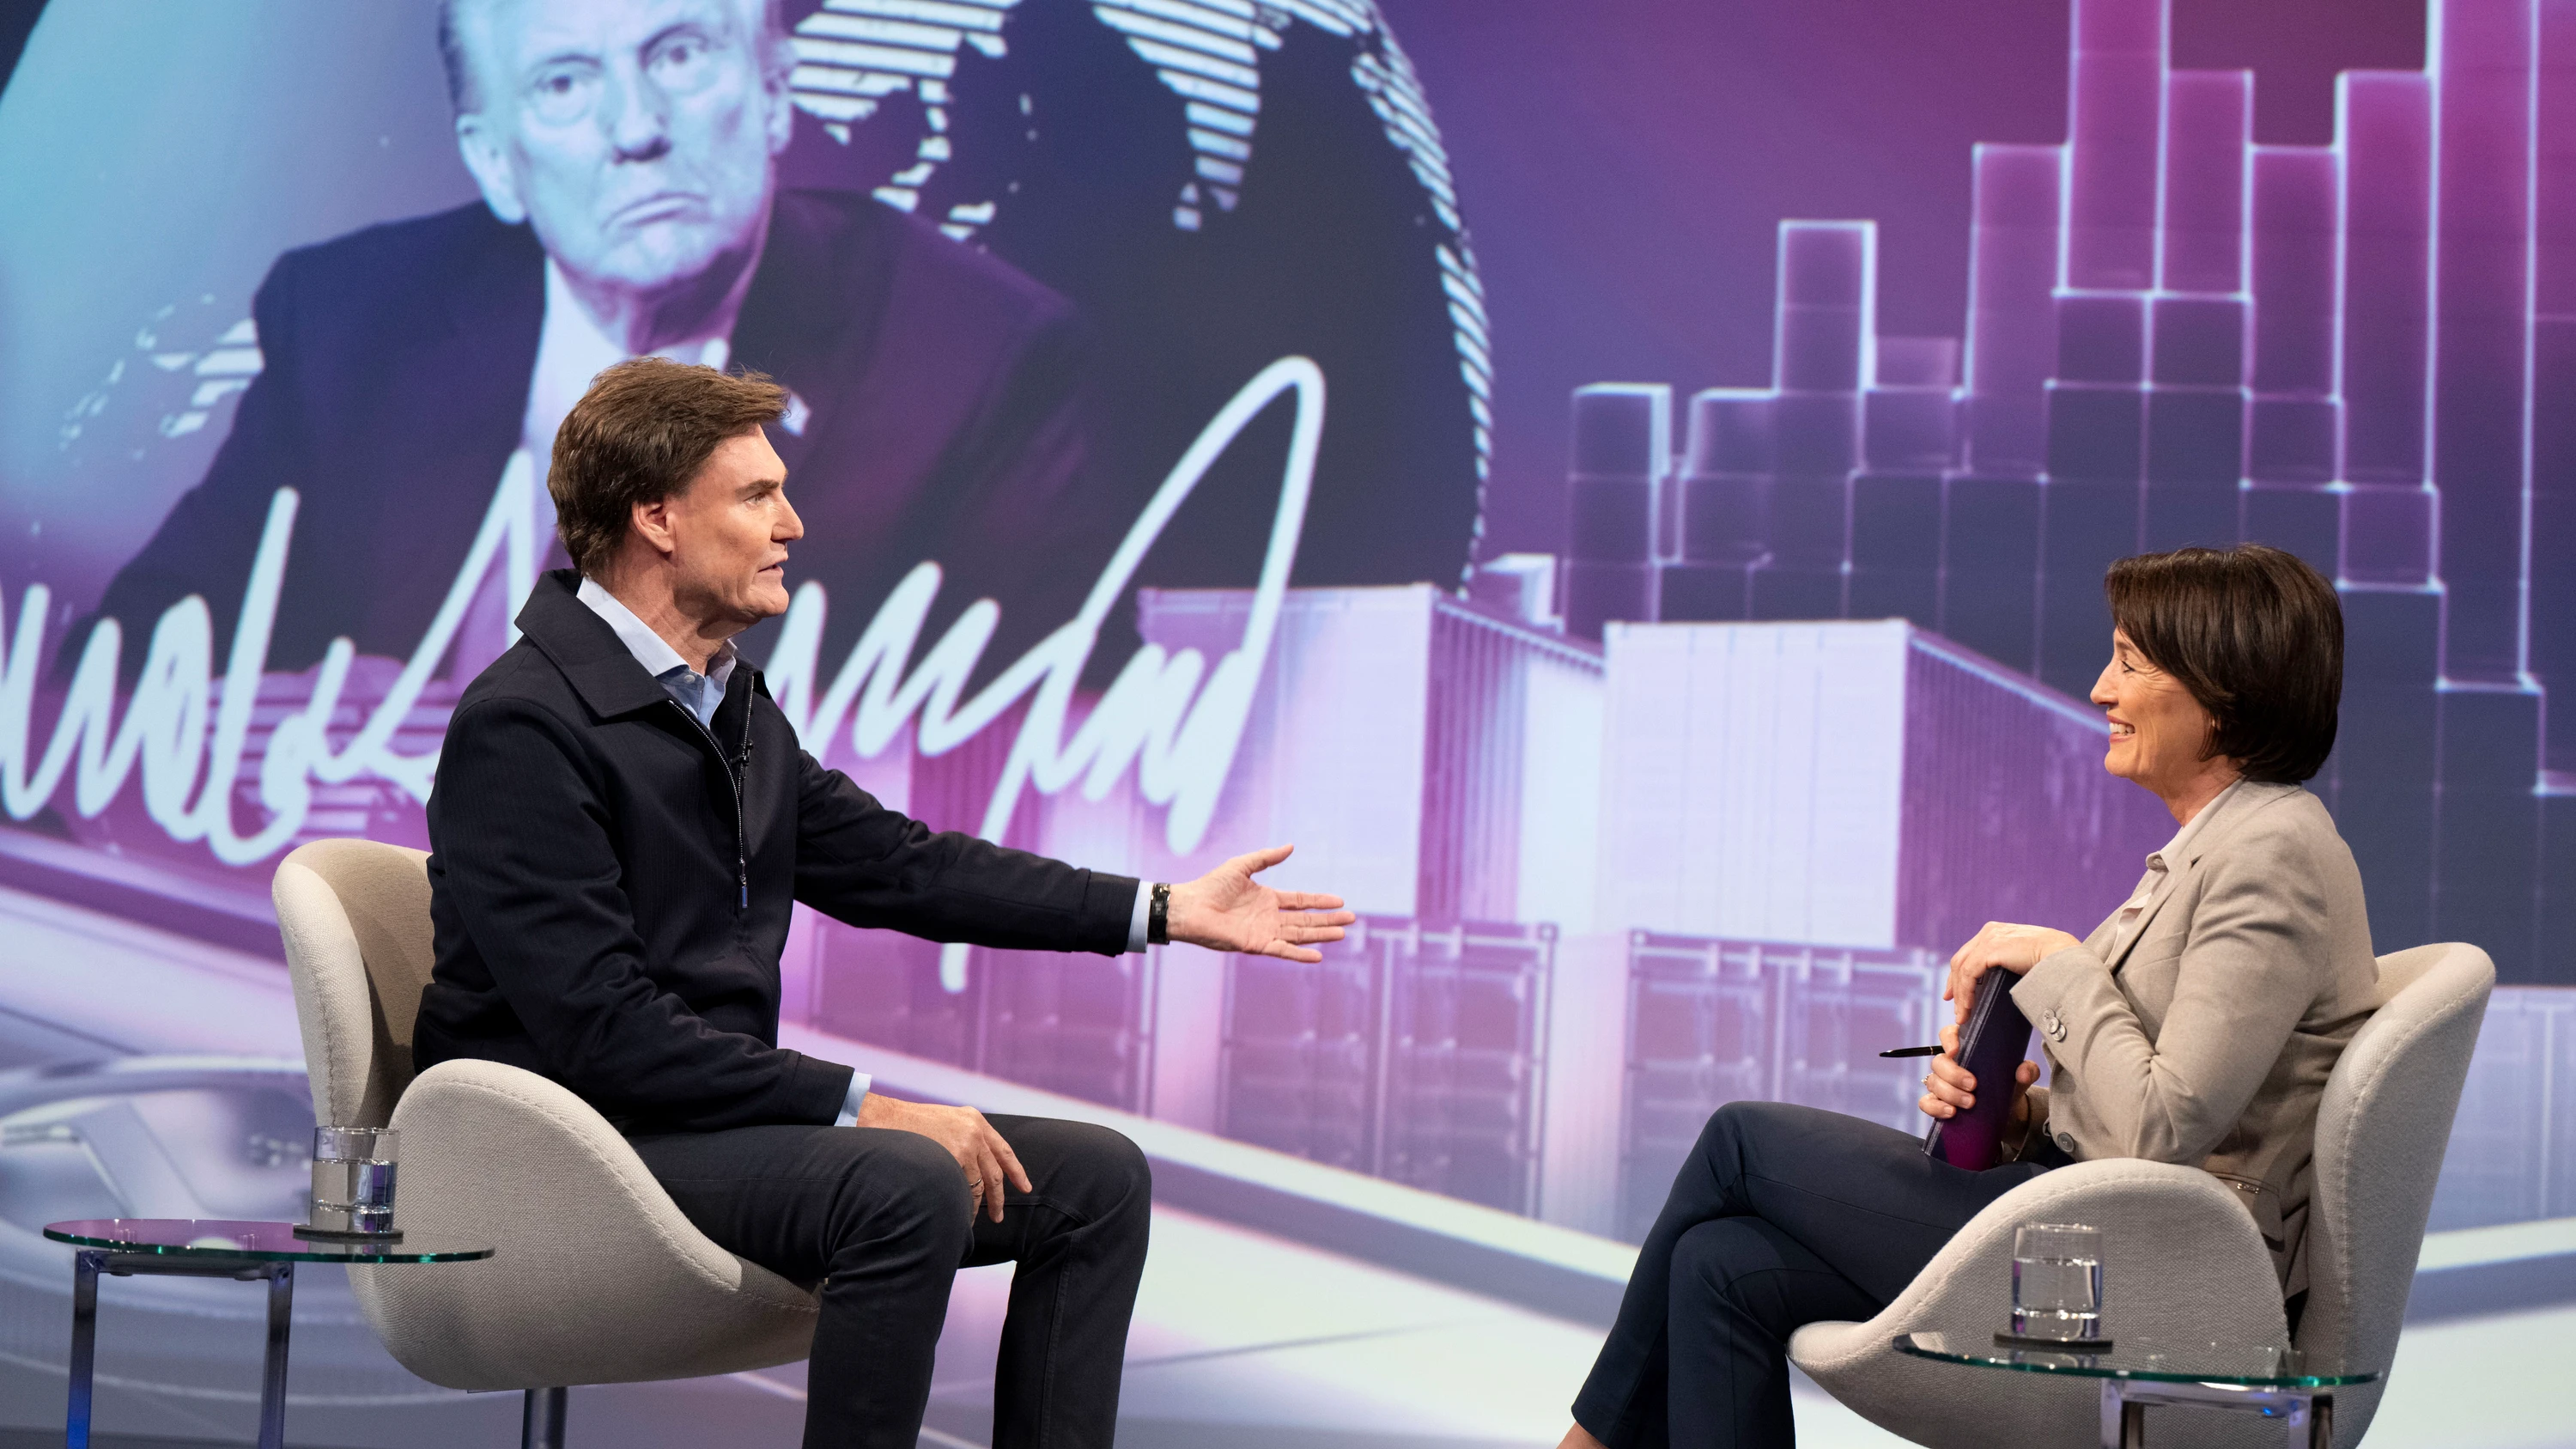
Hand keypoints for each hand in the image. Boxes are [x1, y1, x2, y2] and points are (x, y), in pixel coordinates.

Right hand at [853, 1094, 1031, 1221]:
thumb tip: (973, 1163)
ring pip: (980, 1185)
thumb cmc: (908, 1124)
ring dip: (978, 1206)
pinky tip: (960, 1213)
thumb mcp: (945, 1121)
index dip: (1016, 1170)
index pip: (1003, 1149)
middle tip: (998, 1216)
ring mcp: (967, 1144)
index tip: (1026, 1186)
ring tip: (974, 1221)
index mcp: (975, 1120)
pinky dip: (964, 1204)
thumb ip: (963, 1136)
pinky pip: (964, 1188)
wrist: (885, 1118)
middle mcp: (976, 1131)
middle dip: (998, 1197)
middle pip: (996, 1172)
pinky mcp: (955, 1157)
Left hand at [1165, 844, 1356, 962]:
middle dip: (1328, 919)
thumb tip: (1290, 846)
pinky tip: (1318, 955)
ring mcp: (1265, 932)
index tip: (1340, 900)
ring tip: (1342, 933)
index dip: (1320, 901)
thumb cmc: (1211, 885)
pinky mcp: (1256, 945)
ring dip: (1320, 935)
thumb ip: (1266, 857)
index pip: (1301, 901)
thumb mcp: (1241, 866)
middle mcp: (1270, 917)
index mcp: (1268, 899)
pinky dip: (1299, 954)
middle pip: (1306, 919)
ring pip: (1299, 934)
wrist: (1190, 906)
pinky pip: (1283, 950)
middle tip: (1351, 919)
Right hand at [1919, 1020, 2041, 1124]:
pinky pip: (1926, 1103)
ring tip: (1970, 1104)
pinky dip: (1936, 1107)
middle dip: (1953, 1074)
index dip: (1948, 1039)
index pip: (1948, 1034)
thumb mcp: (2020, 1077)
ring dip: (1950, 1093)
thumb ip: (2026, 1070)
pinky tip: (1951, 1113)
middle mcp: (1949, 1064)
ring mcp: (1941, 1083)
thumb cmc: (2007, 1085)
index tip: (1956, 1051)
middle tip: (1973, 1086)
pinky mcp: (1937, 1102)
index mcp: (1966, 1049)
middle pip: (1938, 1062)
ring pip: (1933, 1082)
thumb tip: (2023, 1071)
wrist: (2005, 1112)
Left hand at [1944, 920, 2081, 1024]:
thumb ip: (2009, 963)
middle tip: (1956, 1007)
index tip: (1955, 993)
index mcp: (1996, 932)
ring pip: (1962, 969)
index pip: (1969, 954)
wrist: (2062, 954)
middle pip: (1961, 960)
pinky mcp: (1990, 949)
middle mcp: (1989, 932)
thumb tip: (2002, 983)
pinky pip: (1969, 974)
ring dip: (1960, 994)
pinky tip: (1968, 1006)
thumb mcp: (2023, 958)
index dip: (1959, 975)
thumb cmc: (2052, 960)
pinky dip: (1965, 992)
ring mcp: (1988, 938)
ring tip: (1963, 1014)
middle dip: (1955, 985)